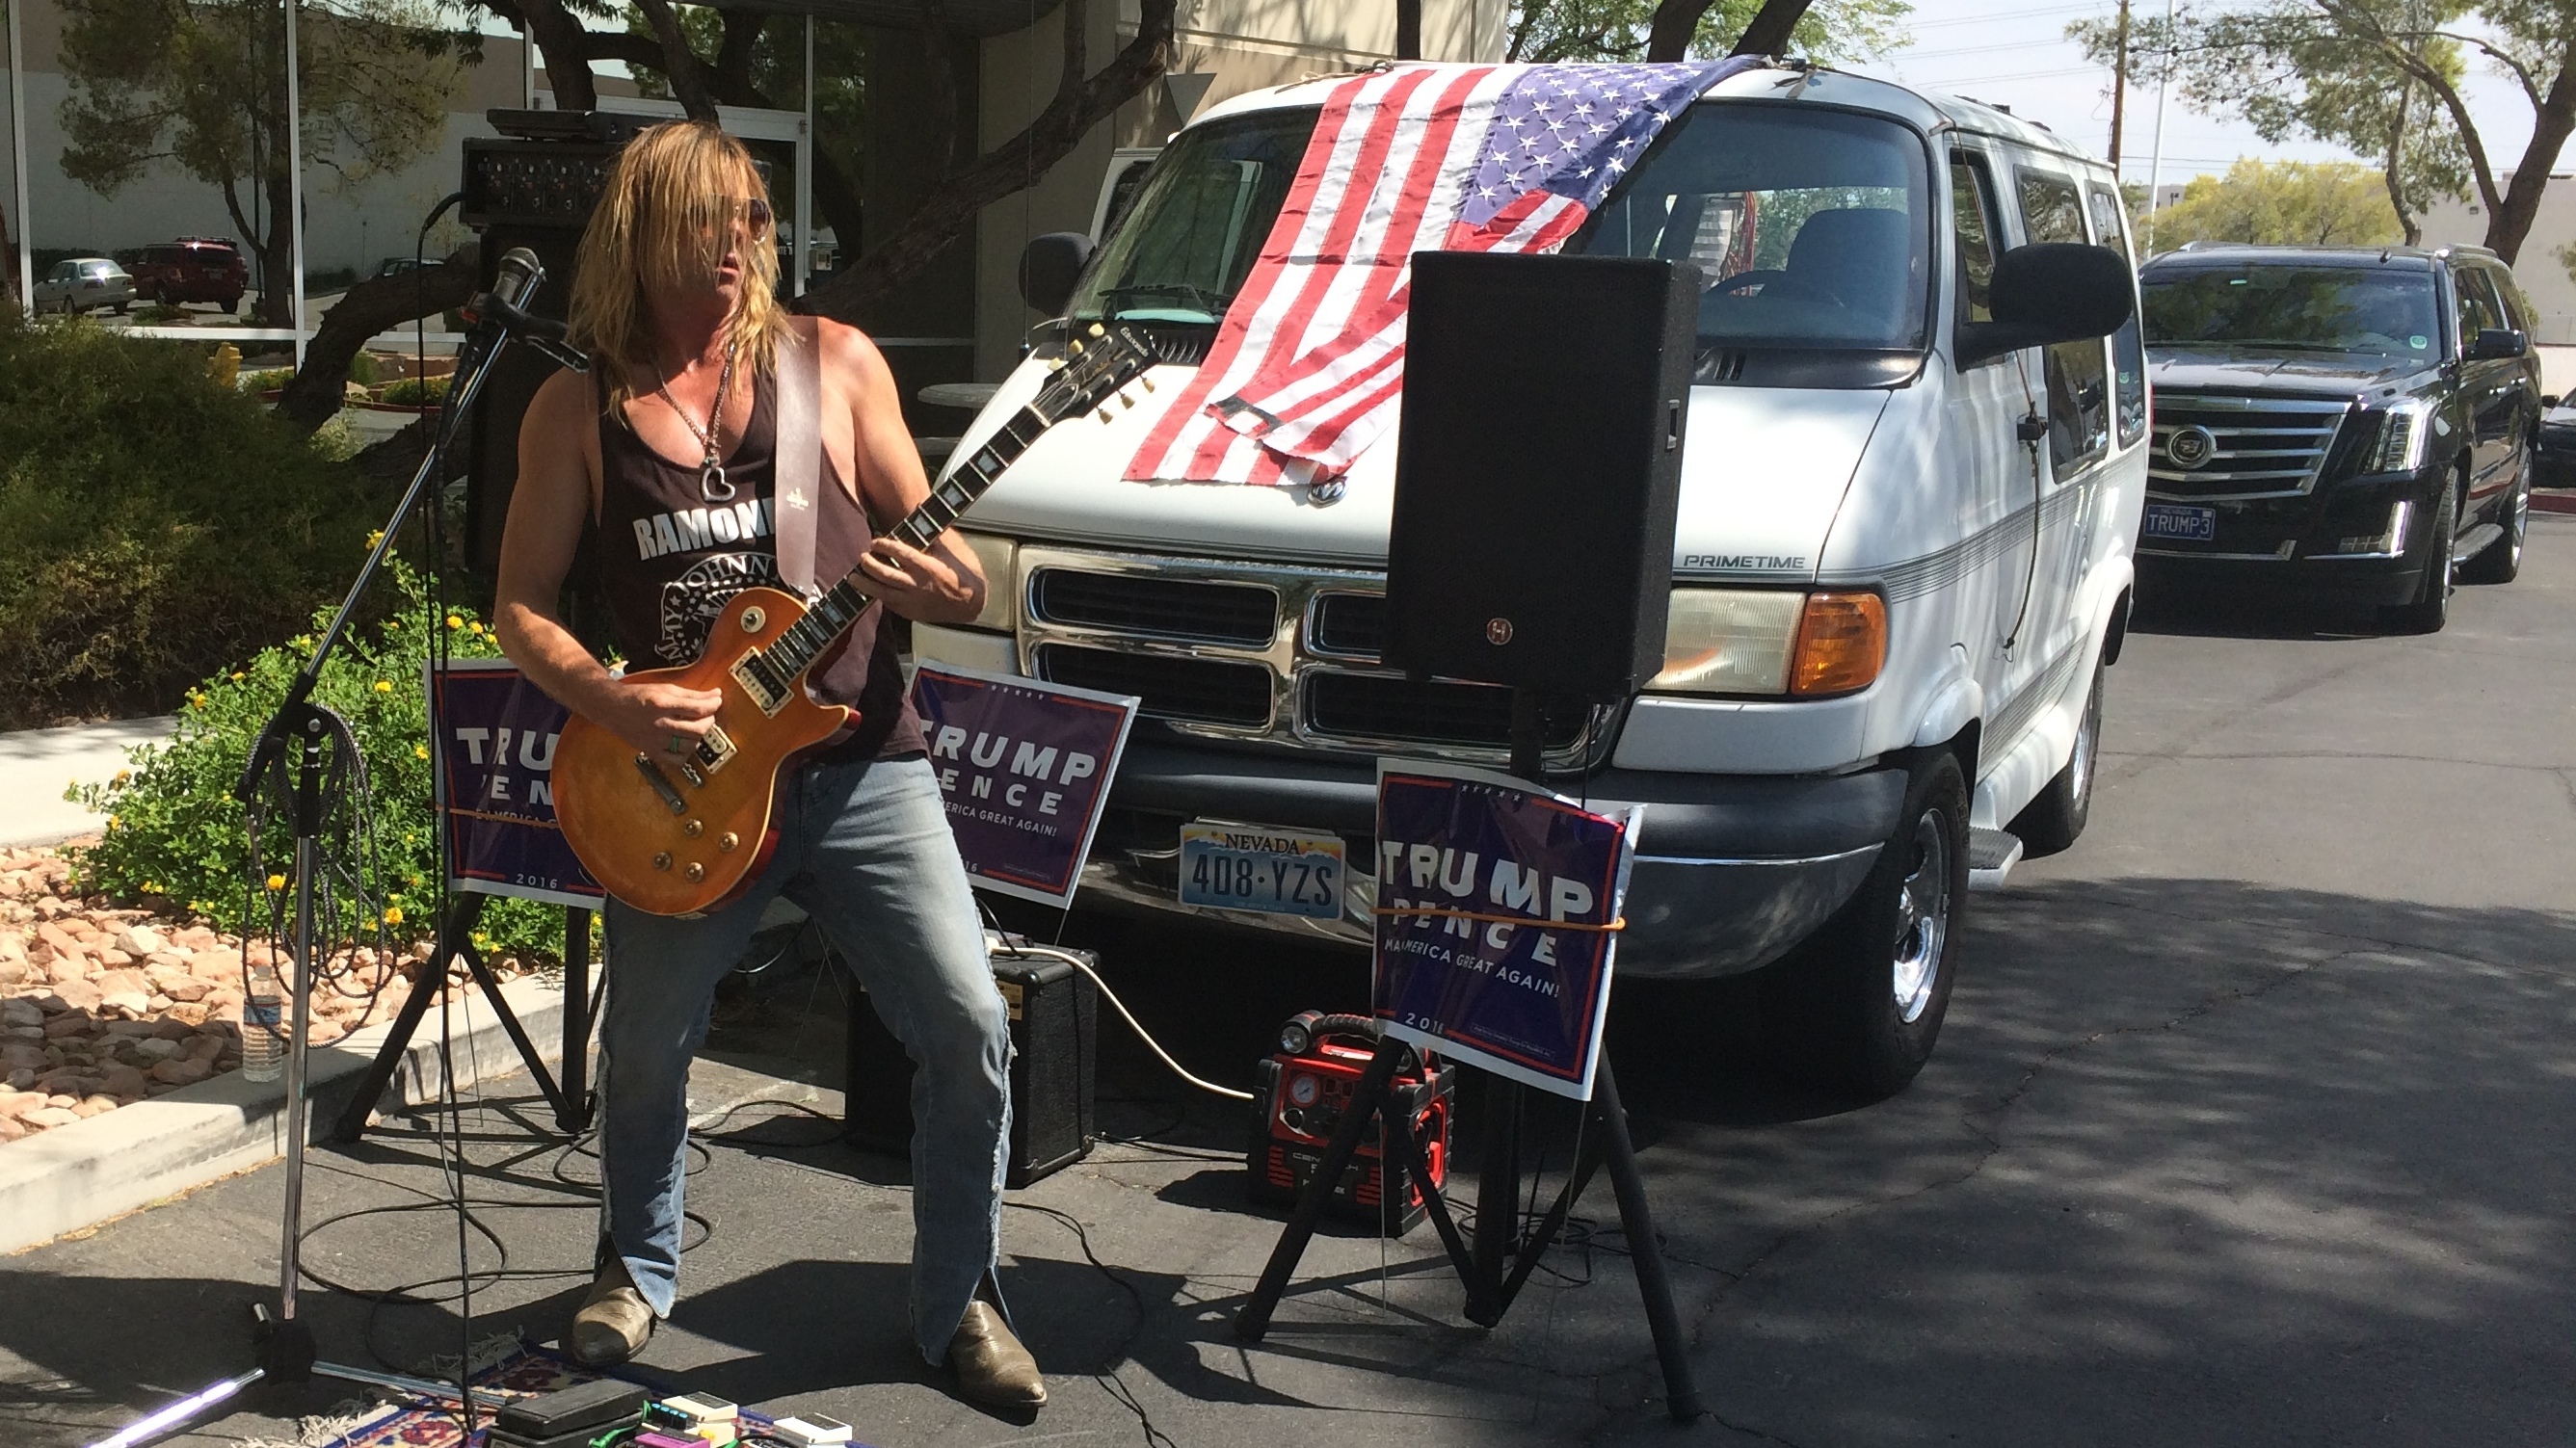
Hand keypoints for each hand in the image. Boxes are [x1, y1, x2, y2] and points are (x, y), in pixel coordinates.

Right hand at [597, 678, 722, 757]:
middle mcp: (658, 724)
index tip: (716, 701)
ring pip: (690, 745)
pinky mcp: (651, 752)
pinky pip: (677, 760)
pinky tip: (684, 742)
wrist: (611, 707)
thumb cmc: (637, 696)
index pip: (697, 709)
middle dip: (709, 721)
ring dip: (698, 736)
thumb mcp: (665, 688)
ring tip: (695, 727)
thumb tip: (715, 695)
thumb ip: (692, 694)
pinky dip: (686, 753)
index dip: (712, 705)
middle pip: (697, 729)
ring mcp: (655, 740)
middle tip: (707, 715)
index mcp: (661, 704)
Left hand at [855, 535, 980, 622]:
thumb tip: (918, 508)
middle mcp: (917, 585)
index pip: (899, 553)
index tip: (875, 541)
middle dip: (869, 563)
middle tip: (863, 556)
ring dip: (864, 583)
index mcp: (927, 567)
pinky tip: (870, 588)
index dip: (884, 545)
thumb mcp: (951, 551)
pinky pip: (888, 603)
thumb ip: (932, 533)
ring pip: (880, 592)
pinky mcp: (909, 613)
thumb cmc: (961, 575)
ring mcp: (911, 601)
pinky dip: (877, 594)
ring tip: (853, 576)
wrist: (968, 604)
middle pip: (883, 573)